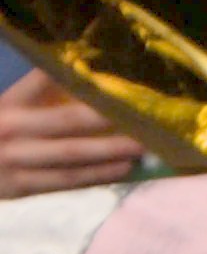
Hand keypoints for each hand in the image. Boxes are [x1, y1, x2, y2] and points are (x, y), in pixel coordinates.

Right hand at [0, 66, 142, 193]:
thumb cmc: (0, 131)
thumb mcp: (11, 106)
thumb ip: (41, 88)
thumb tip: (82, 66)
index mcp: (11, 103)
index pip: (46, 81)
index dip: (82, 80)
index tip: (118, 79)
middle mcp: (12, 129)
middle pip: (68, 120)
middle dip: (108, 118)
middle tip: (146, 116)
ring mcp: (16, 160)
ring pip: (72, 155)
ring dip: (110, 151)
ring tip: (143, 145)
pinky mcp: (22, 187)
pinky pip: (67, 181)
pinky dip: (97, 175)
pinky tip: (123, 169)